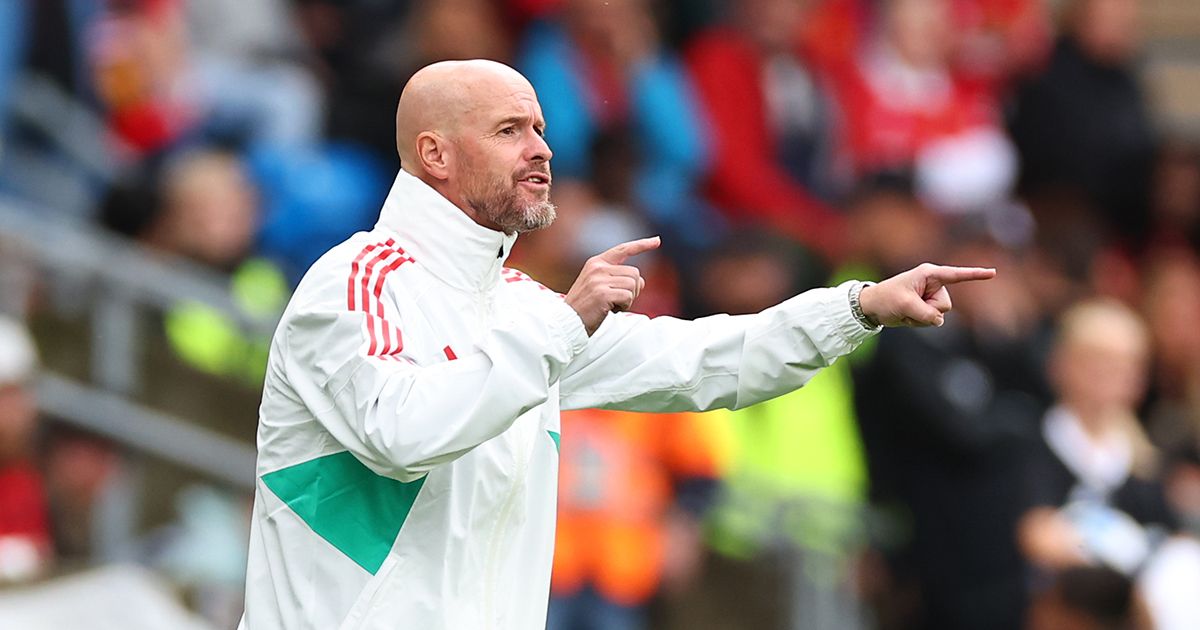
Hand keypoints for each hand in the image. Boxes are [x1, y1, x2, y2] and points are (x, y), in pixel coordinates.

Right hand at [565, 236, 659, 335]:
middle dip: (633, 290)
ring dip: (628, 299)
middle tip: (617, 301)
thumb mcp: (600, 287)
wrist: (567, 322)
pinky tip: (610, 310)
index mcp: (596, 263)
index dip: (641, 245)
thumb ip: (619, 280)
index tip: (657, 241)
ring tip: (611, 305)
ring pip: (633, 284)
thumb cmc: (585, 307)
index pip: (623, 249)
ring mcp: (599, 279)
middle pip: (634, 273)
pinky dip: (624, 306)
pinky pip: (628, 296)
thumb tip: (642, 281)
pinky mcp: (602, 293)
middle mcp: (597, 268)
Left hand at [860, 263, 995, 326]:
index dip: (975, 275)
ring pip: (939, 315)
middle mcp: (933, 284)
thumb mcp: (905, 305)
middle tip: (908, 306)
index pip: (956, 275)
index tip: (993, 273)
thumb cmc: (886, 299)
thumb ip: (926, 313)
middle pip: (945, 306)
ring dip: (921, 318)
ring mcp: (930, 296)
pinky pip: (932, 321)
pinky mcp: (926, 307)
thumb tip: (939, 321)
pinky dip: (918, 322)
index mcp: (929, 274)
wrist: (872, 306)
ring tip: (906, 311)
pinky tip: (907, 316)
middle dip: (928, 311)